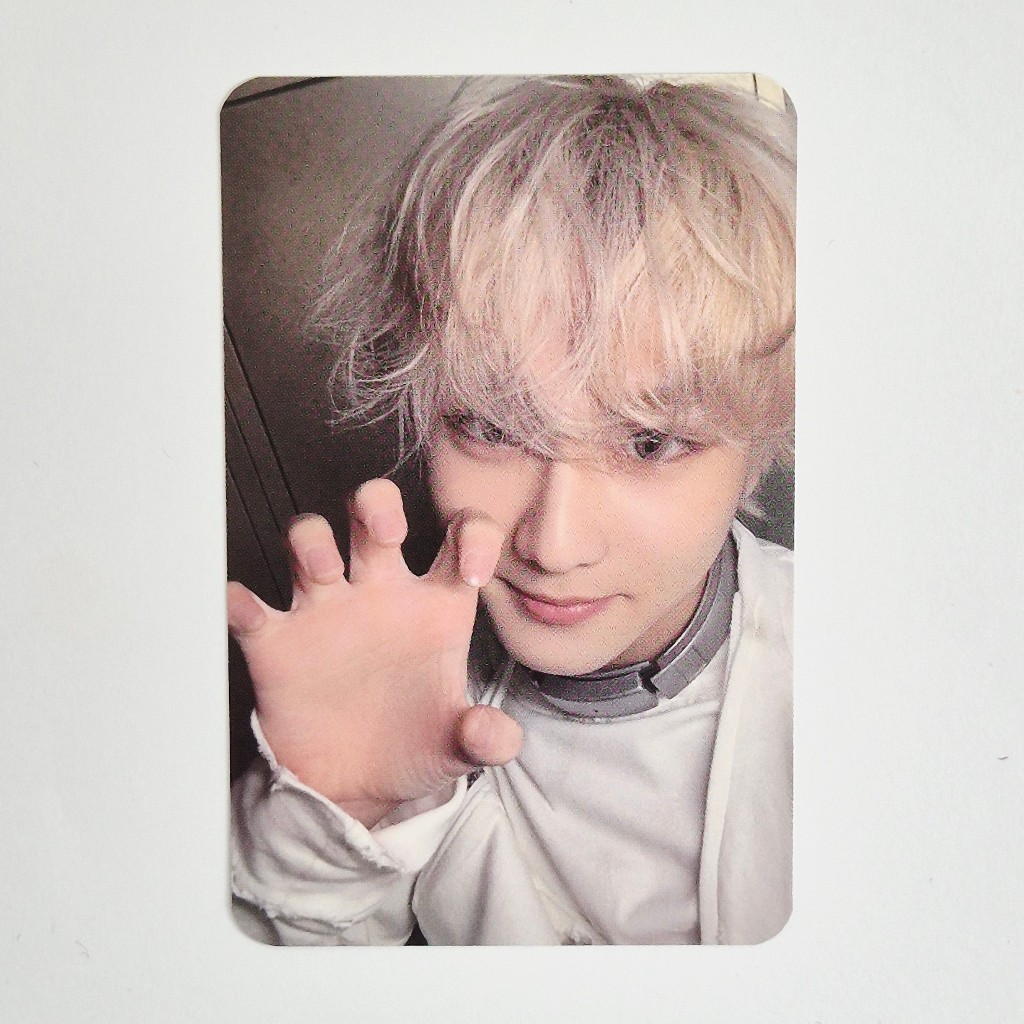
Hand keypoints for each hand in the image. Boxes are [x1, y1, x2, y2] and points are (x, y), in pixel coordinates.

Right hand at [227, 479, 522, 826]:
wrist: (354, 792)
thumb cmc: (412, 749)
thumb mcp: (458, 747)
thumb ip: (485, 738)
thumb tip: (497, 736)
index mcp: (435, 606)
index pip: (459, 537)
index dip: (472, 535)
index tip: (474, 574)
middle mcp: (380, 594)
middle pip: (373, 514)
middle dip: (376, 503)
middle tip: (385, 528)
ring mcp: (326, 613)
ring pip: (309, 541)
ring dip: (310, 542)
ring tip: (322, 571)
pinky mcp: (278, 645)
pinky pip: (252, 609)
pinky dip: (240, 601)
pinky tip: (244, 606)